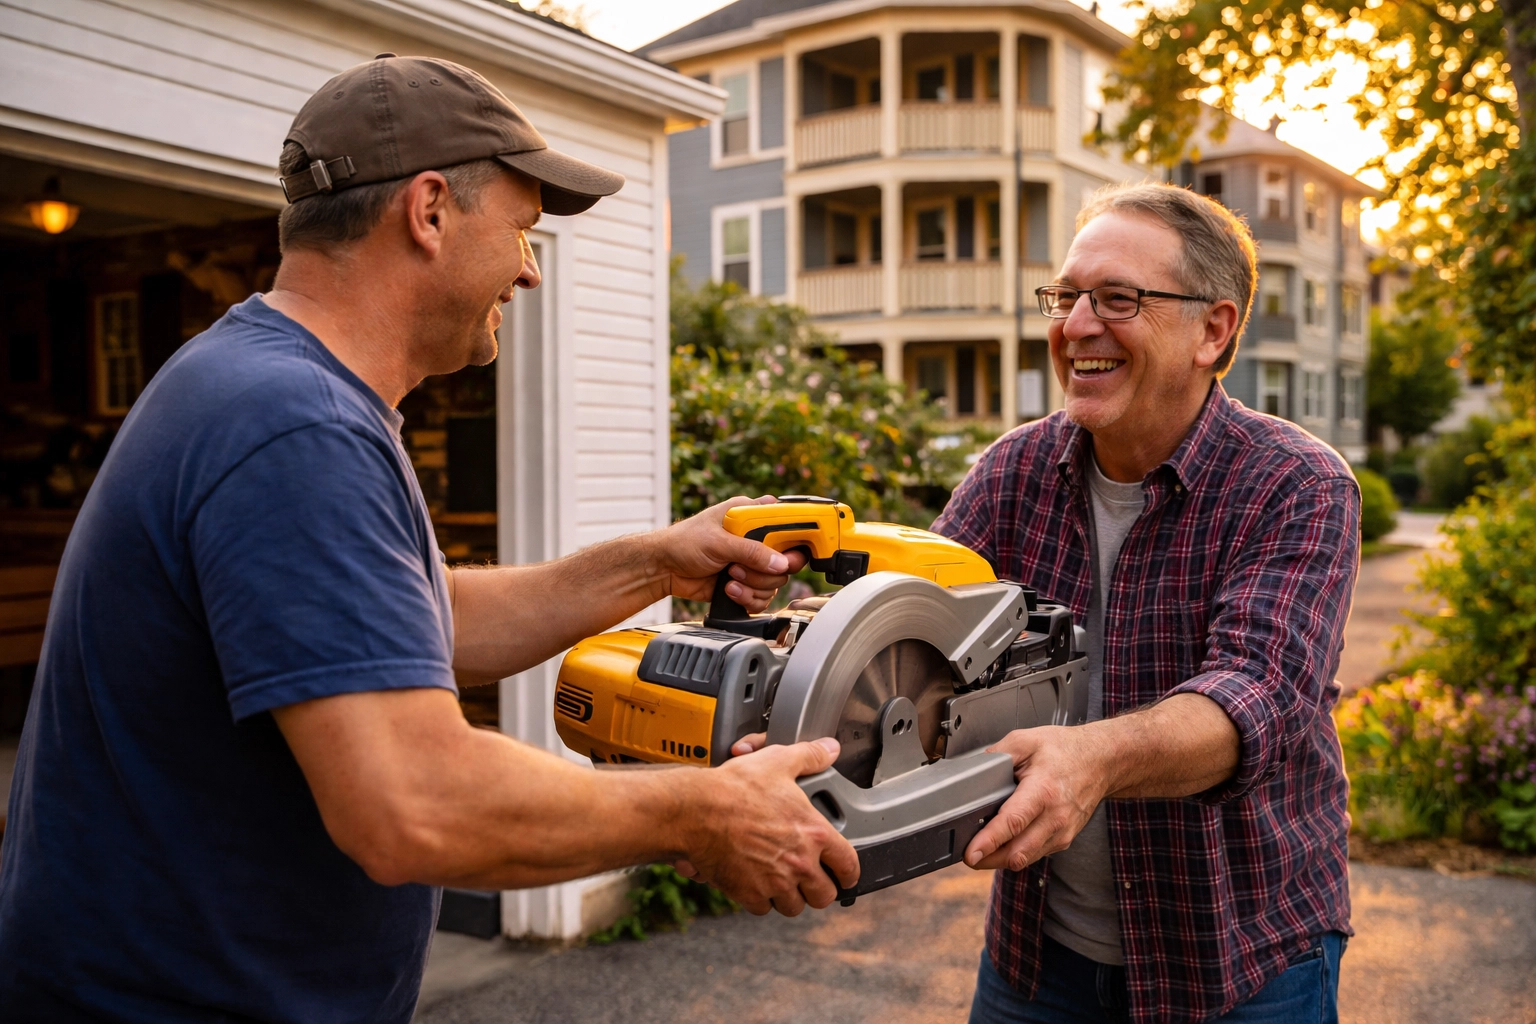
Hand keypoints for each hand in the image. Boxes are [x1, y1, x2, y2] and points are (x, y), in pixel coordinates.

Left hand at [656, 496, 809, 610]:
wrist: (664, 568)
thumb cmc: (683, 543)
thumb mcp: (718, 542)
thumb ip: (751, 551)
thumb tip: (780, 563)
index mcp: (752, 515)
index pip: (790, 522)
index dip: (800, 536)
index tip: (795, 550)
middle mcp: (757, 538)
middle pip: (788, 560)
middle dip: (767, 570)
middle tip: (743, 567)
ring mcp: (752, 562)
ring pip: (776, 582)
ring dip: (753, 585)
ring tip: (730, 577)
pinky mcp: (746, 582)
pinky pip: (763, 597)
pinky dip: (747, 598)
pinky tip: (729, 589)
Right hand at [677, 737, 858, 915]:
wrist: (696, 811)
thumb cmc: (735, 787)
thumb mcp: (778, 762)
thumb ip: (810, 757)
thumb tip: (830, 749)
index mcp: (814, 833)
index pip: (848, 865)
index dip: (850, 872)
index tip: (845, 875)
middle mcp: (799, 863)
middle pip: (824, 895)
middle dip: (819, 889)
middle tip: (811, 880)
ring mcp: (774, 882)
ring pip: (794, 906)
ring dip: (790, 897)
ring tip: (783, 883)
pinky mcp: (749, 894)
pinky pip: (763, 908)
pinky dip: (761, 900)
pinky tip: (756, 883)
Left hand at [963, 725, 1112, 871]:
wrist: (1101, 761)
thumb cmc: (1067, 750)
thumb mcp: (1026, 740)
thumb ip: (997, 754)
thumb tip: (974, 770)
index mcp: (1043, 790)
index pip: (1013, 822)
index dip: (989, 841)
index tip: (971, 853)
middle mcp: (1055, 817)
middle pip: (1017, 852)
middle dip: (989, 858)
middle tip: (968, 855)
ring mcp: (1062, 832)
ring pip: (1025, 858)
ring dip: (1001, 859)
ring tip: (982, 850)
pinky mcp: (1064, 839)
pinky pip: (1035, 854)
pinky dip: (1017, 853)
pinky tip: (1005, 842)